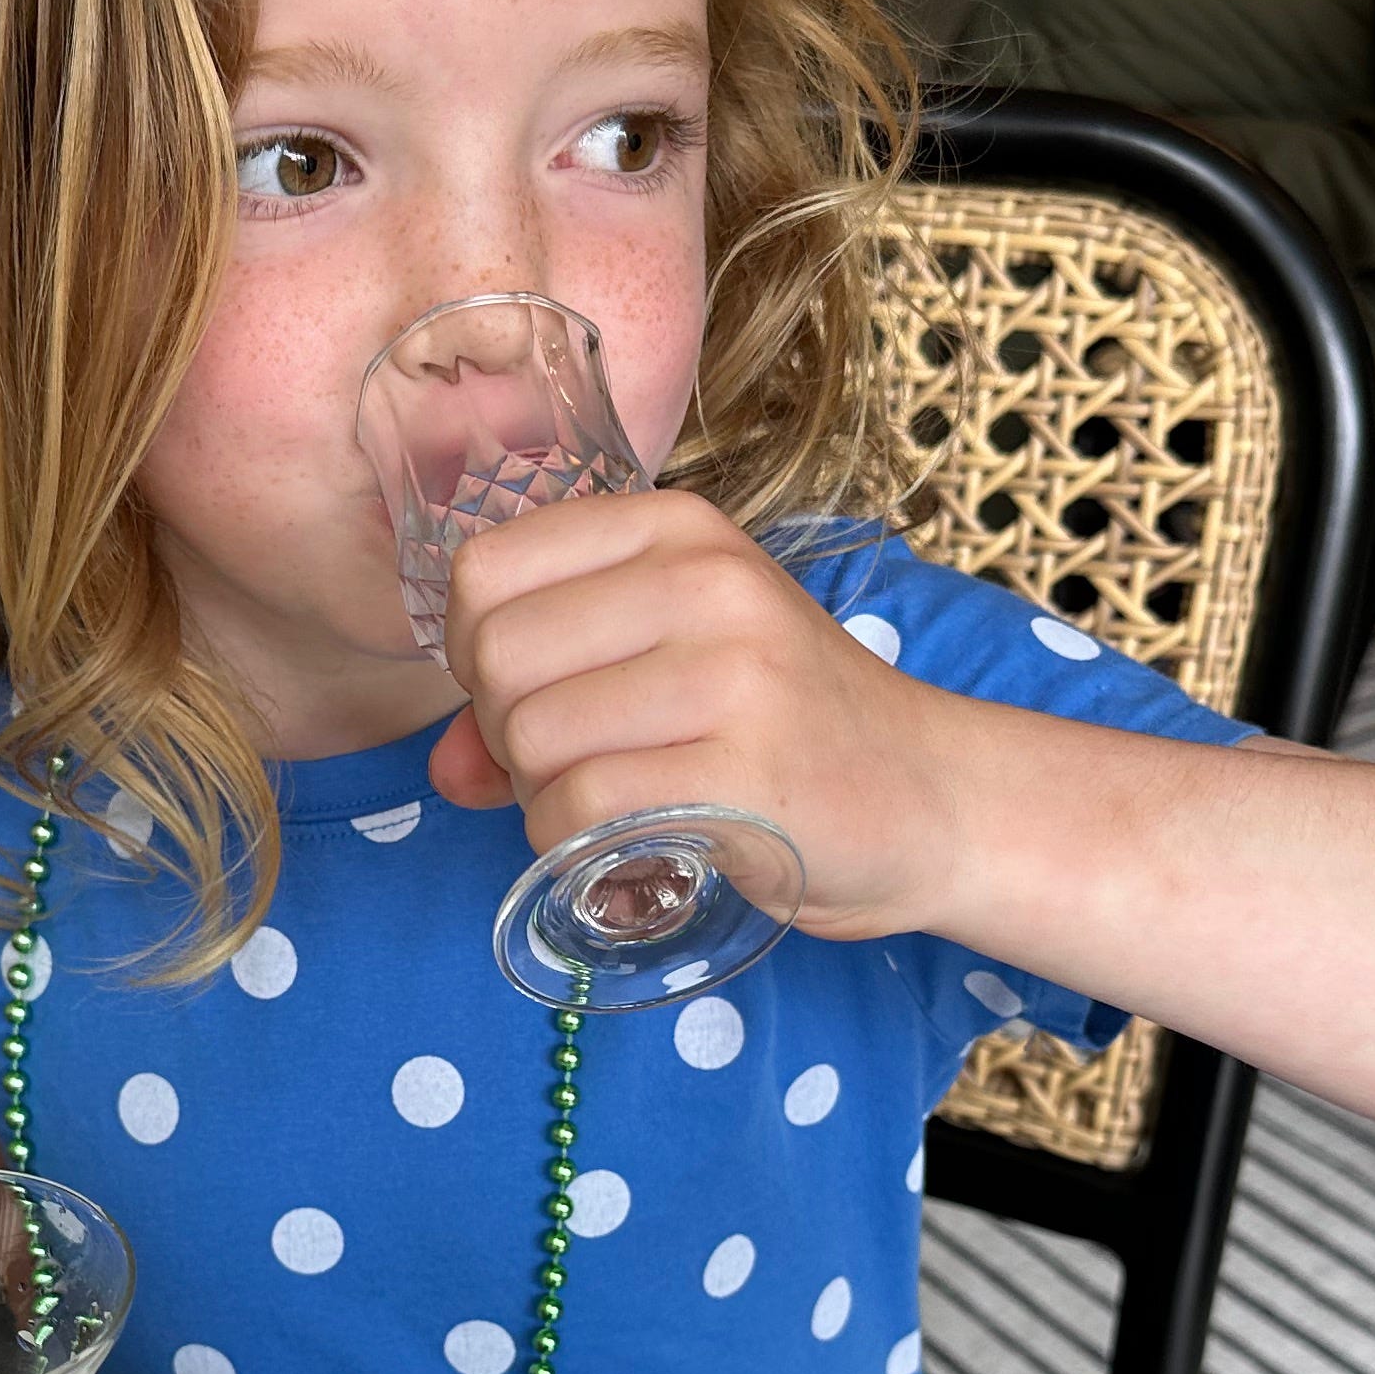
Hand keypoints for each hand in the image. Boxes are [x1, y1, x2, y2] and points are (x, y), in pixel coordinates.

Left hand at [422, 491, 962, 941]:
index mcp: (678, 528)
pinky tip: (624, 843)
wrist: (929, 797)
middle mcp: (707, 581)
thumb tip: (445, 764)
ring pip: (531, 736)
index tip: (536, 693)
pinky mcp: (746, 774)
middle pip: (497, 655)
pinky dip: (571, 846)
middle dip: (505, 731)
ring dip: (541, 795)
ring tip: (610, 803)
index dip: (477, 651)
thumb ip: (540, 692)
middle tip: (572, 764)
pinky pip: (580, 810)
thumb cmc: (783, 725)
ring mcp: (732, 674)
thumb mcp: (668, 664)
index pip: (487, 569)